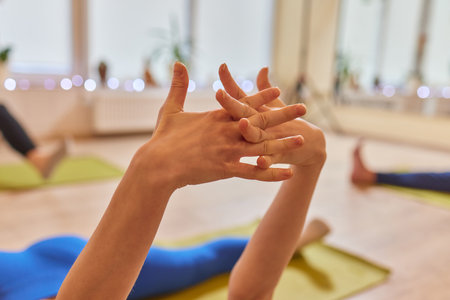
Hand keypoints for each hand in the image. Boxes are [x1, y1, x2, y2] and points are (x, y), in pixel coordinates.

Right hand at [132, 62, 306, 191]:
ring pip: (261, 146)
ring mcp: (227, 150)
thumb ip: (178, 86)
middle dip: (283, 114)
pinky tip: (289, 173)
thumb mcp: (170, 109)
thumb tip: (178, 62)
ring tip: (303, 138)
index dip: (262, 97)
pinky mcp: (226, 169)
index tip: (278, 89)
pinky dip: (272, 173)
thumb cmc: (163, 138)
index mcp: (216, 117)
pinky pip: (254, 172)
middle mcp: (226, 131)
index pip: (244, 103)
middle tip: (303, 108)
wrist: (157, 165)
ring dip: (283, 143)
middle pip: (260, 121)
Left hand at [218, 64, 325, 168]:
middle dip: (231, 103)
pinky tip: (260, 162)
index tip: (221, 65)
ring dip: (250, 130)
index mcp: (256, 110)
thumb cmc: (284, 123)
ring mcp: (271, 138)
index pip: (240, 94)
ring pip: (256, 135)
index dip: (230, 81)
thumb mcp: (273, 108)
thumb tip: (263, 68)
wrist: (309, 144)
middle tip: (219, 94)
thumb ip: (264, 88)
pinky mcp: (280, 154)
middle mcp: (263, 122)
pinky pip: (271, 159)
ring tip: (242, 124)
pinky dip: (266, 161)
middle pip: (244, 112)